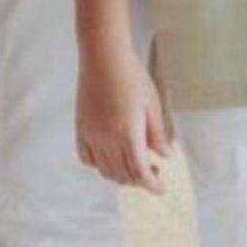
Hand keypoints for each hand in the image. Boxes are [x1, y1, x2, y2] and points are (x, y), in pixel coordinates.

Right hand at [77, 48, 170, 193]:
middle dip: (140, 180)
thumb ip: (157, 133)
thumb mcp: (152, 105)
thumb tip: (165, 155)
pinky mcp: (81, 129)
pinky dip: (99, 165)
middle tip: (154, 171)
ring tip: (134, 163)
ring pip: (105, 170)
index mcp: (128, 135)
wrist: (103, 57)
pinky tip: (110, 156)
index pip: (140, 172)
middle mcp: (107, 139)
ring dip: (121, 175)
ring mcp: (91, 135)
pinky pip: (87, 158)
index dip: (152, 184)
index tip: (160, 188)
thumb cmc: (130, 76)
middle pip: (123, 175)